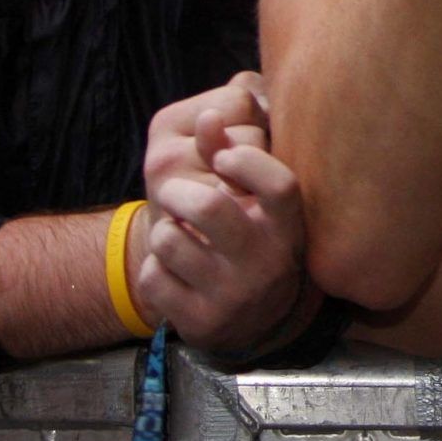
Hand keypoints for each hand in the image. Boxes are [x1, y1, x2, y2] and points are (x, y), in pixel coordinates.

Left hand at [131, 76, 309, 351]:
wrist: (248, 322)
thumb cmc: (247, 242)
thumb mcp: (251, 205)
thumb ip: (228, 157)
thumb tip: (208, 118)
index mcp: (288, 227)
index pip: (280, 185)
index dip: (248, 162)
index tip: (224, 159)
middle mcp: (268, 262)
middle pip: (209, 207)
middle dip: (177, 192)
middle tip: (175, 194)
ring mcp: (235, 295)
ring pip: (169, 241)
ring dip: (163, 233)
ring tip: (178, 239)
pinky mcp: (201, 322)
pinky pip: (152, 278)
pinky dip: (154, 269)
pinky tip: (174, 274)